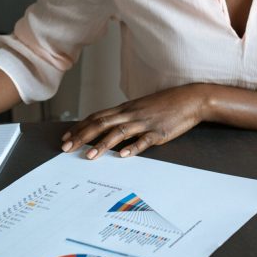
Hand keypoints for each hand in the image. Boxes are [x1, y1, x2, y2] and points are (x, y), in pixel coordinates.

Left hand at [61, 85, 208, 159]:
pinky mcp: (159, 132)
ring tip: (89, 156)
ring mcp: (145, 123)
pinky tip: (122, 155)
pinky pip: (143, 140)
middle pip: (101, 124)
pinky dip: (132, 148)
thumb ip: (125, 118)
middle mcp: (131, 114)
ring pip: (118, 133)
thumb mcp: (141, 108)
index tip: (65, 137)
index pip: (96, 117)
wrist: (190, 99)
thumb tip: (108, 129)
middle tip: (66, 148)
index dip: (79, 127)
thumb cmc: (165, 105)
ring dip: (102, 145)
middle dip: (82, 137)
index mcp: (125, 109)